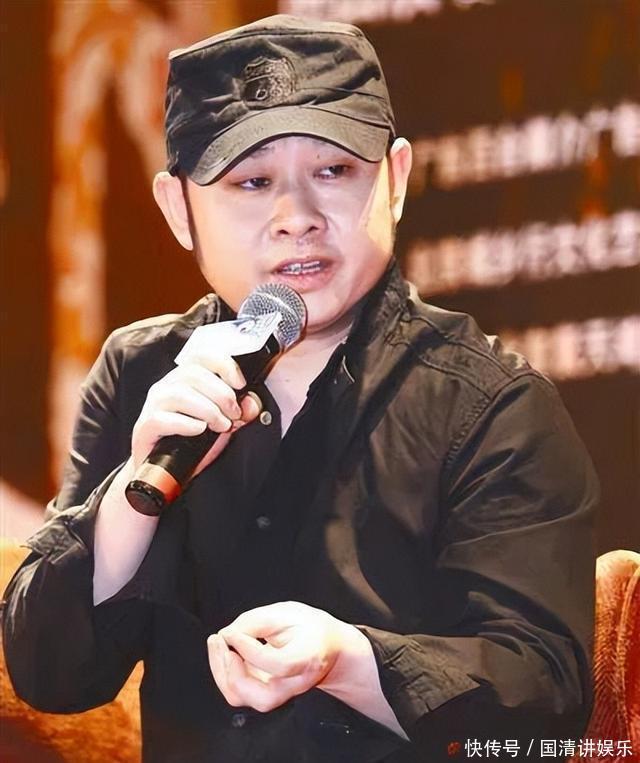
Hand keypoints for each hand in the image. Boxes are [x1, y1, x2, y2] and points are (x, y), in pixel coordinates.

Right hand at [130, 350, 260, 472]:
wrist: (166, 471)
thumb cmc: (192, 444)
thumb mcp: (223, 426)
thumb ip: (240, 413)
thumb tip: (252, 403)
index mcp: (185, 379)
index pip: (202, 356)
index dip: (223, 365)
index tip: (240, 384)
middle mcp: (167, 386)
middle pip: (193, 373)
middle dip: (221, 394)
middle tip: (234, 414)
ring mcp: (153, 405)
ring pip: (179, 394)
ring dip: (208, 410)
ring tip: (221, 425)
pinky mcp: (146, 426)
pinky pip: (163, 418)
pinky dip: (187, 424)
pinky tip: (200, 430)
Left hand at [207, 601, 357, 712]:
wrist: (326, 647)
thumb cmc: (309, 628)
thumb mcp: (288, 612)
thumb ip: (258, 621)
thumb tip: (229, 635)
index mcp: (307, 658)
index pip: (278, 665)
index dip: (249, 649)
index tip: (231, 632)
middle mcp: (295, 683)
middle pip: (262, 697)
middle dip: (232, 671)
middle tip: (219, 640)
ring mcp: (280, 693)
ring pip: (245, 699)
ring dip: (222, 673)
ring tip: (217, 644)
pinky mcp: (265, 693)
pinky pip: (239, 693)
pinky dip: (224, 673)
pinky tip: (224, 652)